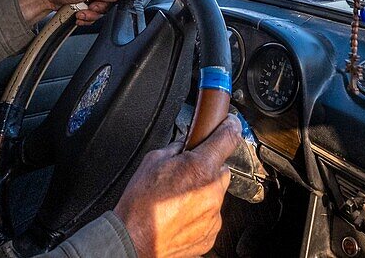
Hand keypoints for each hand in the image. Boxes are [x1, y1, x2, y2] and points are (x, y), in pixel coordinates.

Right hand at [114, 115, 241, 257]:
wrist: (133, 240)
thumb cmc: (141, 204)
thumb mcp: (153, 160)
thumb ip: (177, 149)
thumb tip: (186, 146)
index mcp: (200, 167)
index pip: (228, 138)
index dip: (230, 127)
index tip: (231, 125)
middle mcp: (212, 191)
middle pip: (222, 169)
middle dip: (207, 168)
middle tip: (186, 174)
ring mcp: (214, 214)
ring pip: (216, 193)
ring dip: (203, 191)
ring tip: (178, 198)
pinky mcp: (211, 232)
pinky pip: (211, 214)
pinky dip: (200, 212)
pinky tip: (180, 213)